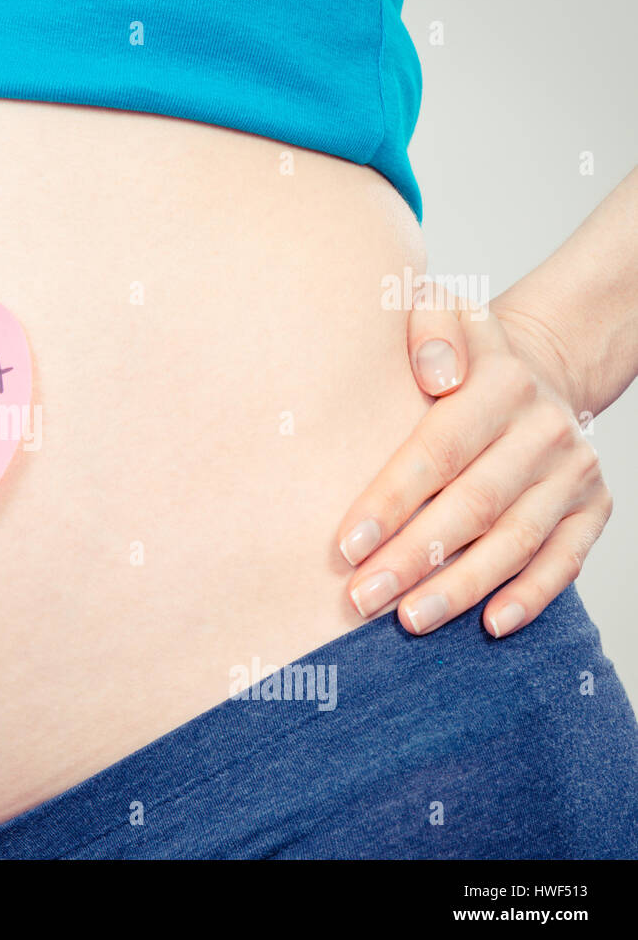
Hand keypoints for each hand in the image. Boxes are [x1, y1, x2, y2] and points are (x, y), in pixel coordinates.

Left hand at [337, 282, 610, 636]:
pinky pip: (565, 559)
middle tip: (361, 599)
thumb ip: (428, 330)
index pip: (438, 451)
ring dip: (462, 587)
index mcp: (500, 383)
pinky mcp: (592, 508)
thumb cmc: (461, 356)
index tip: (347, 545)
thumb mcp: (440, 313)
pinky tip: (491, 626)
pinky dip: (532, 596)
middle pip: (473, 505)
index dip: (392, 501)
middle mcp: (542, 430)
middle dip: (415, 558)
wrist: (537, 366)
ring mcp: (571, 473)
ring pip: (515, 541)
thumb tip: (436, 375)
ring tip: (409, 621)